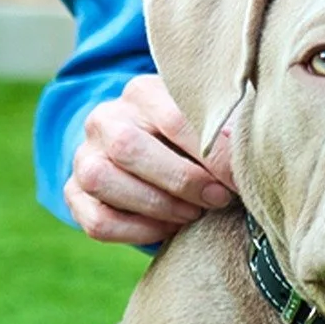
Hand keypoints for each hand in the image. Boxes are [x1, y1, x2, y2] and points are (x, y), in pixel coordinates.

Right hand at [64, 72, 233, 245]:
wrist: (156, 157)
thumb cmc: (195, 141)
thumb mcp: (210, 126)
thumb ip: (227, 134)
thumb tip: (250, 160)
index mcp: (142, 92)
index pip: (173, 119)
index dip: (210, 155)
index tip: (239, 180)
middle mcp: (105, 118)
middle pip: (128, 147)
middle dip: (181, 180)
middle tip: (218, 199)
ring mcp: (84, 156)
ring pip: (102, 180)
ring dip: (156, 205)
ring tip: (193, 214)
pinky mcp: (74, 194)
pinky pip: (97, 221)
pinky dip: (136, 231)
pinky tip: (168, 228)